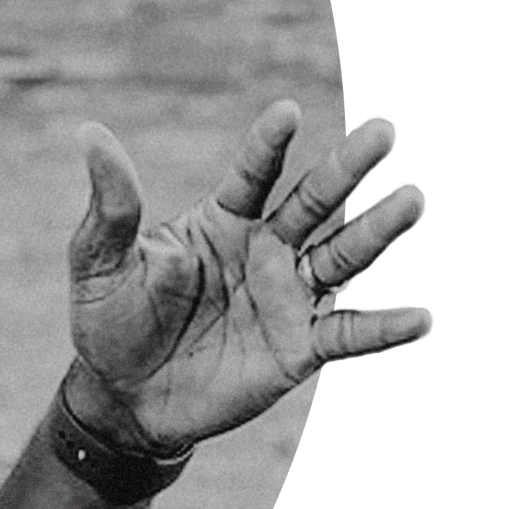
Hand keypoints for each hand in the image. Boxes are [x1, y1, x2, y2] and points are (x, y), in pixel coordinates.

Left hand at [64, 101, 431, 454]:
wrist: (125, 397)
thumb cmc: (112, 320)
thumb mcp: (100, 262)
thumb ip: (111, 205)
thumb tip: (90, 133)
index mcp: (221, 221)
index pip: (252, 174)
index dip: (269, 144)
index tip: (287, 111)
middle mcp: (264, 250)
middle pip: (313, 203)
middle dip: (347, 169)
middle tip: (384, 132)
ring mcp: (287, 297)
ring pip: (341, 257)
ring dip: (377, 232)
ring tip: (414, 203)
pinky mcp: (298, 348)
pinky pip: (347, 333)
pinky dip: (382, 328)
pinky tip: (419, 319)